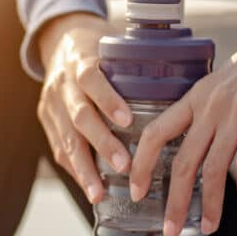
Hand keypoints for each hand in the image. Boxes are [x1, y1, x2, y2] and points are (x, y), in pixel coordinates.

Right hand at [36, 12, 134, 203]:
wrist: (58, 41)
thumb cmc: (98, 48)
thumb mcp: (115, 47)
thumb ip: (141, 67)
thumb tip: (190, 85)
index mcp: (81, 61)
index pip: (91, 79)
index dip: (108, 100)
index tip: (128, 121)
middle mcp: (62, 84)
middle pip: (79, 116)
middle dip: (102, 143)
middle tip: (125, 166)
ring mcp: (51, 105)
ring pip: (65, 140)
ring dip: (84, 169)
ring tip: (99, 194)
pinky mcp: (46, 122)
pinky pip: (59, 151)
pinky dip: (76, 171)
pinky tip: (91, 188)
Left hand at [127, 0, 236, 235]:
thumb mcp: (225, 83)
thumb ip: (208, 111)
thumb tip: (198, 147)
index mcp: (195, 96)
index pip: (155, 134)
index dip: (142, 166)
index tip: (136, 192)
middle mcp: (211, 105)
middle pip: (182, 162)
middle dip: (174, 202)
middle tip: (169, 230)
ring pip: (214, 169)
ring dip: (209, 204)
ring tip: (209, 226)